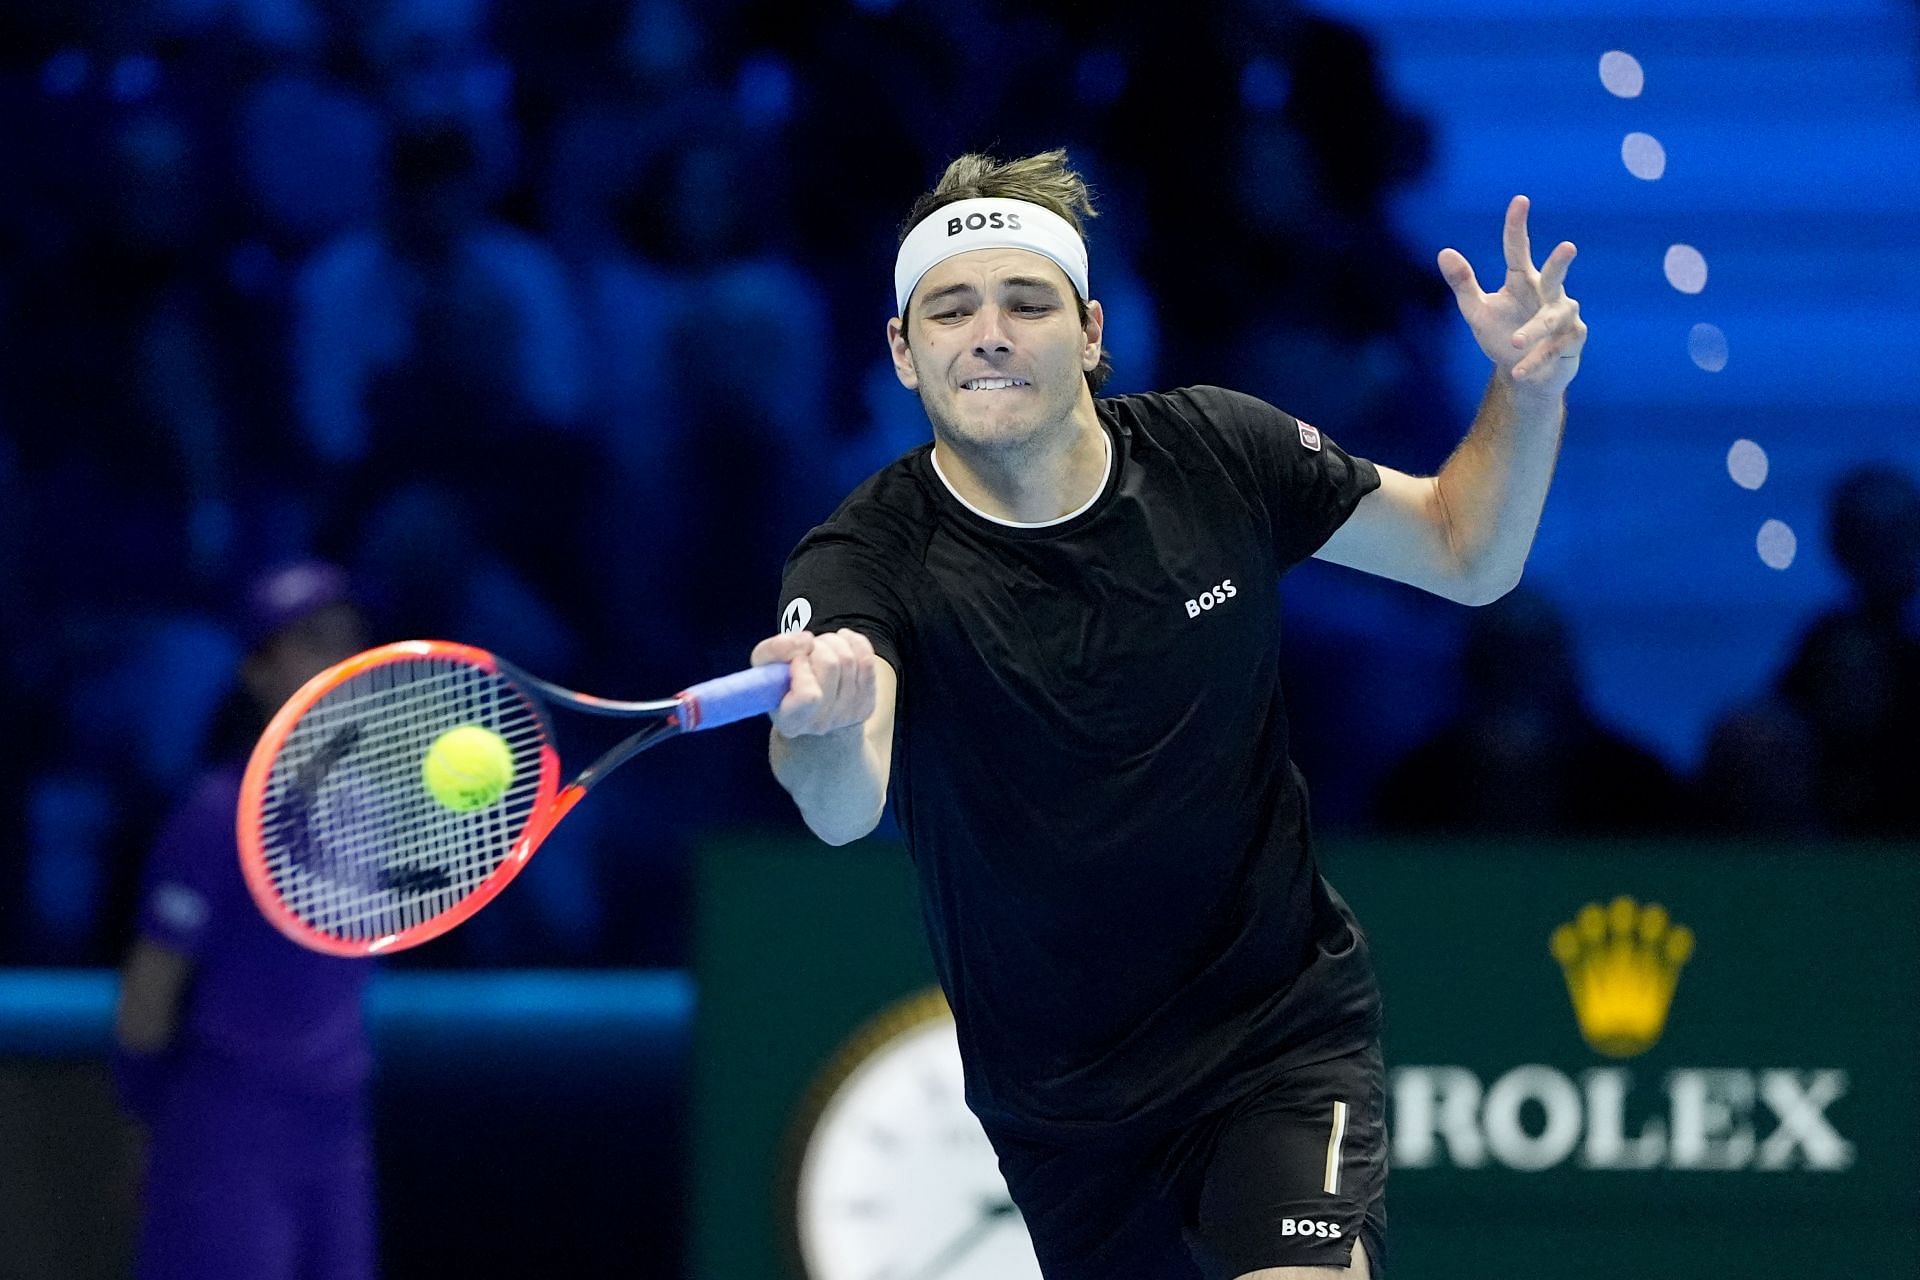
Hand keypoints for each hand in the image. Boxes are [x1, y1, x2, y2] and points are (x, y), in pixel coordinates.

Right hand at [750, 628, 877, 737]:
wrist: (809, 708)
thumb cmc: (781, 685)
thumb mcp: (764, 667)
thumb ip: (774, 650)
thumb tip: (806, 640)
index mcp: (790, 721)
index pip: (809, 695)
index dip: (802, 667)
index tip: (796, 661)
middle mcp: (820, 724)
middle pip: (831, 665)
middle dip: (818, 645)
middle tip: (808, 648)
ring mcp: (847, 716)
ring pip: (848, 659)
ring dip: (833, 642)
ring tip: (821, 647)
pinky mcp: (866, 705)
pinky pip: (867, 660)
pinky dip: (854, 642)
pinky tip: (842, 641)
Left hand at [1438, 195, 1586, 392]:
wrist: (1525, 374)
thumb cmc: (1502, 335)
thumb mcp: (1477, 312)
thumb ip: (1463, 284)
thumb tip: (1443, 252)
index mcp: (1523, 280)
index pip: (1518, 250)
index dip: (1517, 227)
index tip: (1520, 201)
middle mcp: (1548, 293)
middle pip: (1555, 274)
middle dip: (1561, 262)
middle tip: (1568, 247)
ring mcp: (1564, 316)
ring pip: (1551, 318)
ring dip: (1532, 331)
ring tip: (1514, 343)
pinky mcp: (1572, 340)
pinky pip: (1553, 348)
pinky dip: (1535, 361)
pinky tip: (1519, 372)